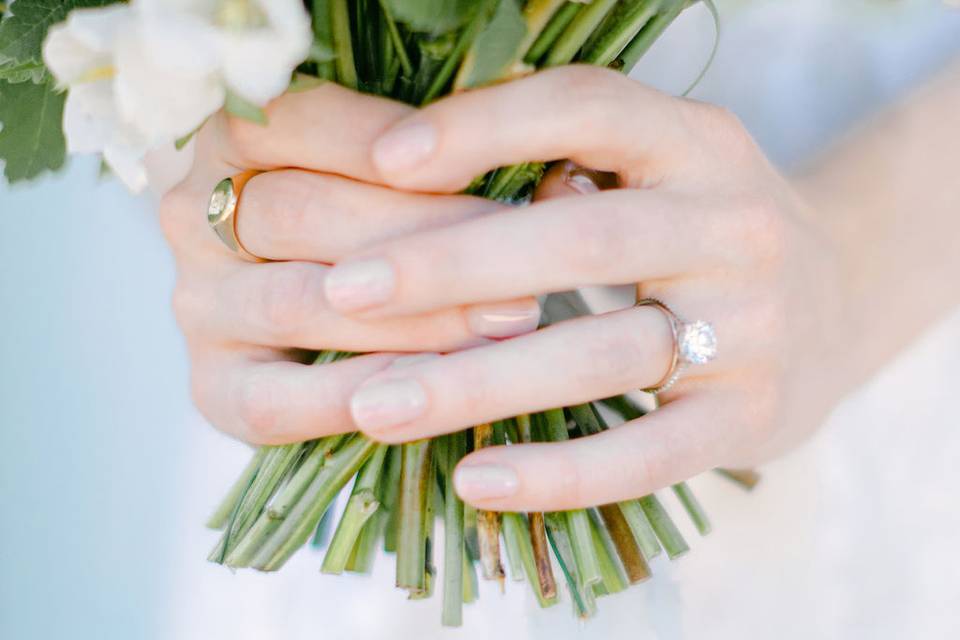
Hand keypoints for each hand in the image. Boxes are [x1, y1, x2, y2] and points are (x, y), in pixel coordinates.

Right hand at [160, 83, 540, 444]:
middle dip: (423, 240)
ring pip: (296, 303)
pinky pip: (274, 403)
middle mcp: (192, 215)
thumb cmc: (383, 219)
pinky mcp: (214, 387)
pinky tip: (426, 391)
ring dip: (409, 319)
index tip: (479, 164)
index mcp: (234, 137)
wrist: (329, 305)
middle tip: (524, 262)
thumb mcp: (406, 172)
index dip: (386, 140)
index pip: (298, 121)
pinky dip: (351, 397)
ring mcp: (199, 305)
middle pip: (300, 214)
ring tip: (503, 325)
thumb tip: (562, 189)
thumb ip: (458, 167)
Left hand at [324, 66, 850, 511]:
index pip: (589, 109)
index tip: (384, 159)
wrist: (838, 300)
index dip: (485, 126)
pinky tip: (475, 482)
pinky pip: (648, 453)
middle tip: (346, 291)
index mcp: (698, 143)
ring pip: (603, 353)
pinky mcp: (753, 415)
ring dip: (479, 383)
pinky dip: (559, 473)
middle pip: (584, 239)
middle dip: (454, 266)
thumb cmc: (702, 230)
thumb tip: (425, 184)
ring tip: (374, 405)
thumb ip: (567, 163)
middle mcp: (735, 224)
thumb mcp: (658, 166)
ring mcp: (754, 326)